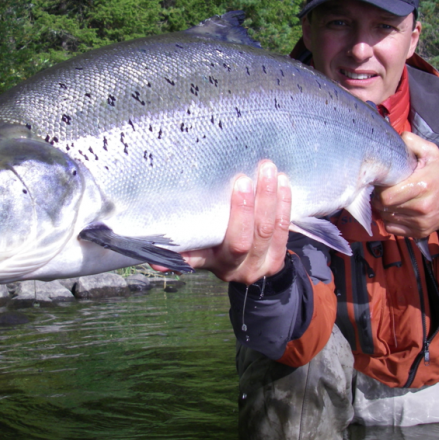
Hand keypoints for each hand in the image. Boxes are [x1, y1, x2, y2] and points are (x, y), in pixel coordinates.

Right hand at [152, 161, 291, 283]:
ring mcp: (266, 263)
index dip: (235, 216)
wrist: (246, 270)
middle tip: (248, 175)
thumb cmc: (215, 253)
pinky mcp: (280, 257)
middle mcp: (244, 268)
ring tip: (268, 169)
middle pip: (251, 235)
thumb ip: (181, 252)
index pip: (229, 244)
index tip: (236, 186)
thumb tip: (154, 259)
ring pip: (270, 228)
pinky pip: (284, 227)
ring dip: (271, 197)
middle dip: (251, 204)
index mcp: (221, 265)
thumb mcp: (198, 255)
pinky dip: (284, 203)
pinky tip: (283, 181)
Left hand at [372, 132, 438, 237]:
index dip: (380, 188)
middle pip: (384, 207)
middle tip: (385, 190)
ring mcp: (420, 222)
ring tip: (393, 199)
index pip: (387, 195)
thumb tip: (396, 137)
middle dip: (380, 198)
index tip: (383, 182)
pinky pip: (392, 229)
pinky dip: (391, 221)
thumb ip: (412, 143)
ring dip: (385, 209)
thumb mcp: (431, 153)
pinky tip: (397, 211)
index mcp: (423, 185)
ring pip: (386, 218)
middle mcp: (422, 207)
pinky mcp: (419, 232)